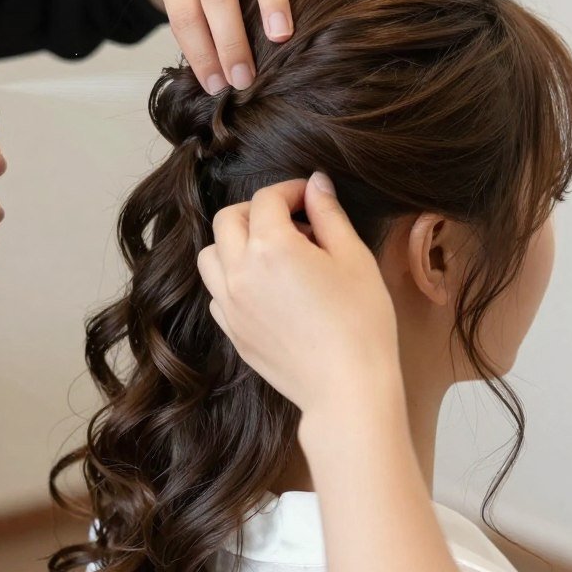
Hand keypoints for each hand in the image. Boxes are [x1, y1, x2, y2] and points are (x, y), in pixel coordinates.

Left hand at [197, 173, 402, 420]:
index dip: (290, 191)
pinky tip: (266, 288)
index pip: (266, 199)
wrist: (346, 387)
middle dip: (256, 211)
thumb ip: (329, 215)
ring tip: (272, 254)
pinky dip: (233, 279)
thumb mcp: (353, 258)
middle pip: (228, 220)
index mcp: (271, 247)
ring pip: (211, 255)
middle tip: (291, 221)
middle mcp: (240, 271)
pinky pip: (217, 292)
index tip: (310, 199)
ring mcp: (230, 304)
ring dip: (235, 243)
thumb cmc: (360, 322)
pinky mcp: (231, 331)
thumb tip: (316, 184)